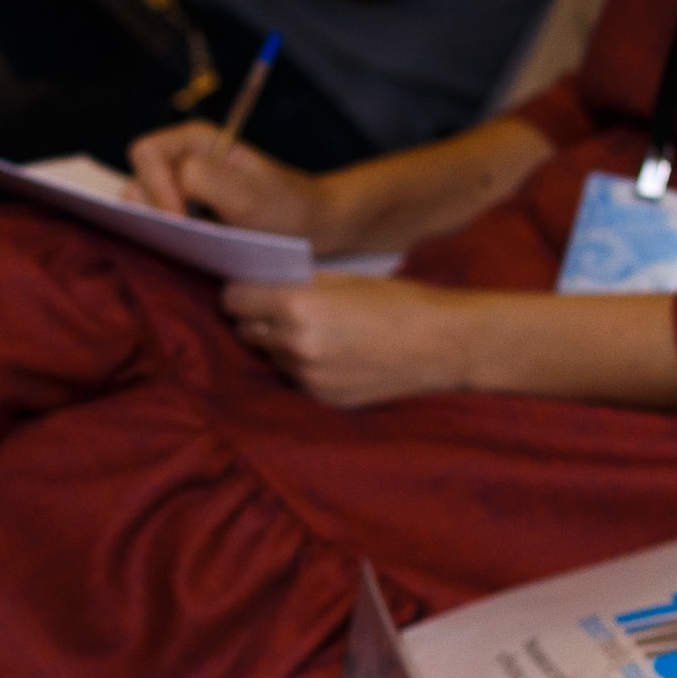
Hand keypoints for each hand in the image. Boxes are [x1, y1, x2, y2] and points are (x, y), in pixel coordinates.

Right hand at [128, 122, 326, 234]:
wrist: (314, 227)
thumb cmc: (286, 206)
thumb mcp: (248, 194)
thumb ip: (203, 179)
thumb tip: (169, 185)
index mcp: (193, 139)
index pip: (145, 154)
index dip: (154, 187)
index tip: (180, 219)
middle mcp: (181, 158)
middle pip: (137, 180)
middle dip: (155, 209)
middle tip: (187, 233)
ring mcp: (181, 187)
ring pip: (143, 206)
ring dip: (160, 226)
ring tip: (194, 241)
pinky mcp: (185, 212)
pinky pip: (158, 222)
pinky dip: (168, 237)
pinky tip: (194, 248)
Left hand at [217, 278, 469, 408]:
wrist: (442, 344)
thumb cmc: (394, 301)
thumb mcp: (339, 280)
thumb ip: (294, 285)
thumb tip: (258, 286)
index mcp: (296, 306)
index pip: (233, 300)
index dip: (241, 293)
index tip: (249, 291)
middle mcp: (295, 344)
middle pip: (246, 330)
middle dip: (257, 319)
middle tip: (278, 310)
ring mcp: (308, 376)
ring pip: (270, 356)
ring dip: (280, 345)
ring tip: (316, 333)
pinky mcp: (323, 398)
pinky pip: (295, 378)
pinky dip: (303, 367)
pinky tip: (333, 355)